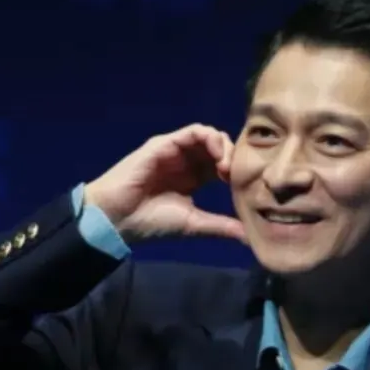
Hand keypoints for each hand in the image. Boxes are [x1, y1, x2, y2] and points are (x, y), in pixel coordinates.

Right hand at [83, 124, 246, 243]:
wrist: (119, 219)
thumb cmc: (152, 223)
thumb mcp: (194, 224)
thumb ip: (221, 226)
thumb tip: (250, 238)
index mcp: (193, 178)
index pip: (223, 164)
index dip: (237, 171)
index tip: (243, 187)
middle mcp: (186, 161)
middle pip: (219, 147)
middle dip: (234, 157)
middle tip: (237, 176)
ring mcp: (176, 150)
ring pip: (209, 135)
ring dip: (225, 147)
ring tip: (227, 168)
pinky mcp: (165, 143)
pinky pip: (194, 131)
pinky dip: (210, 138)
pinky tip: (217, 157)